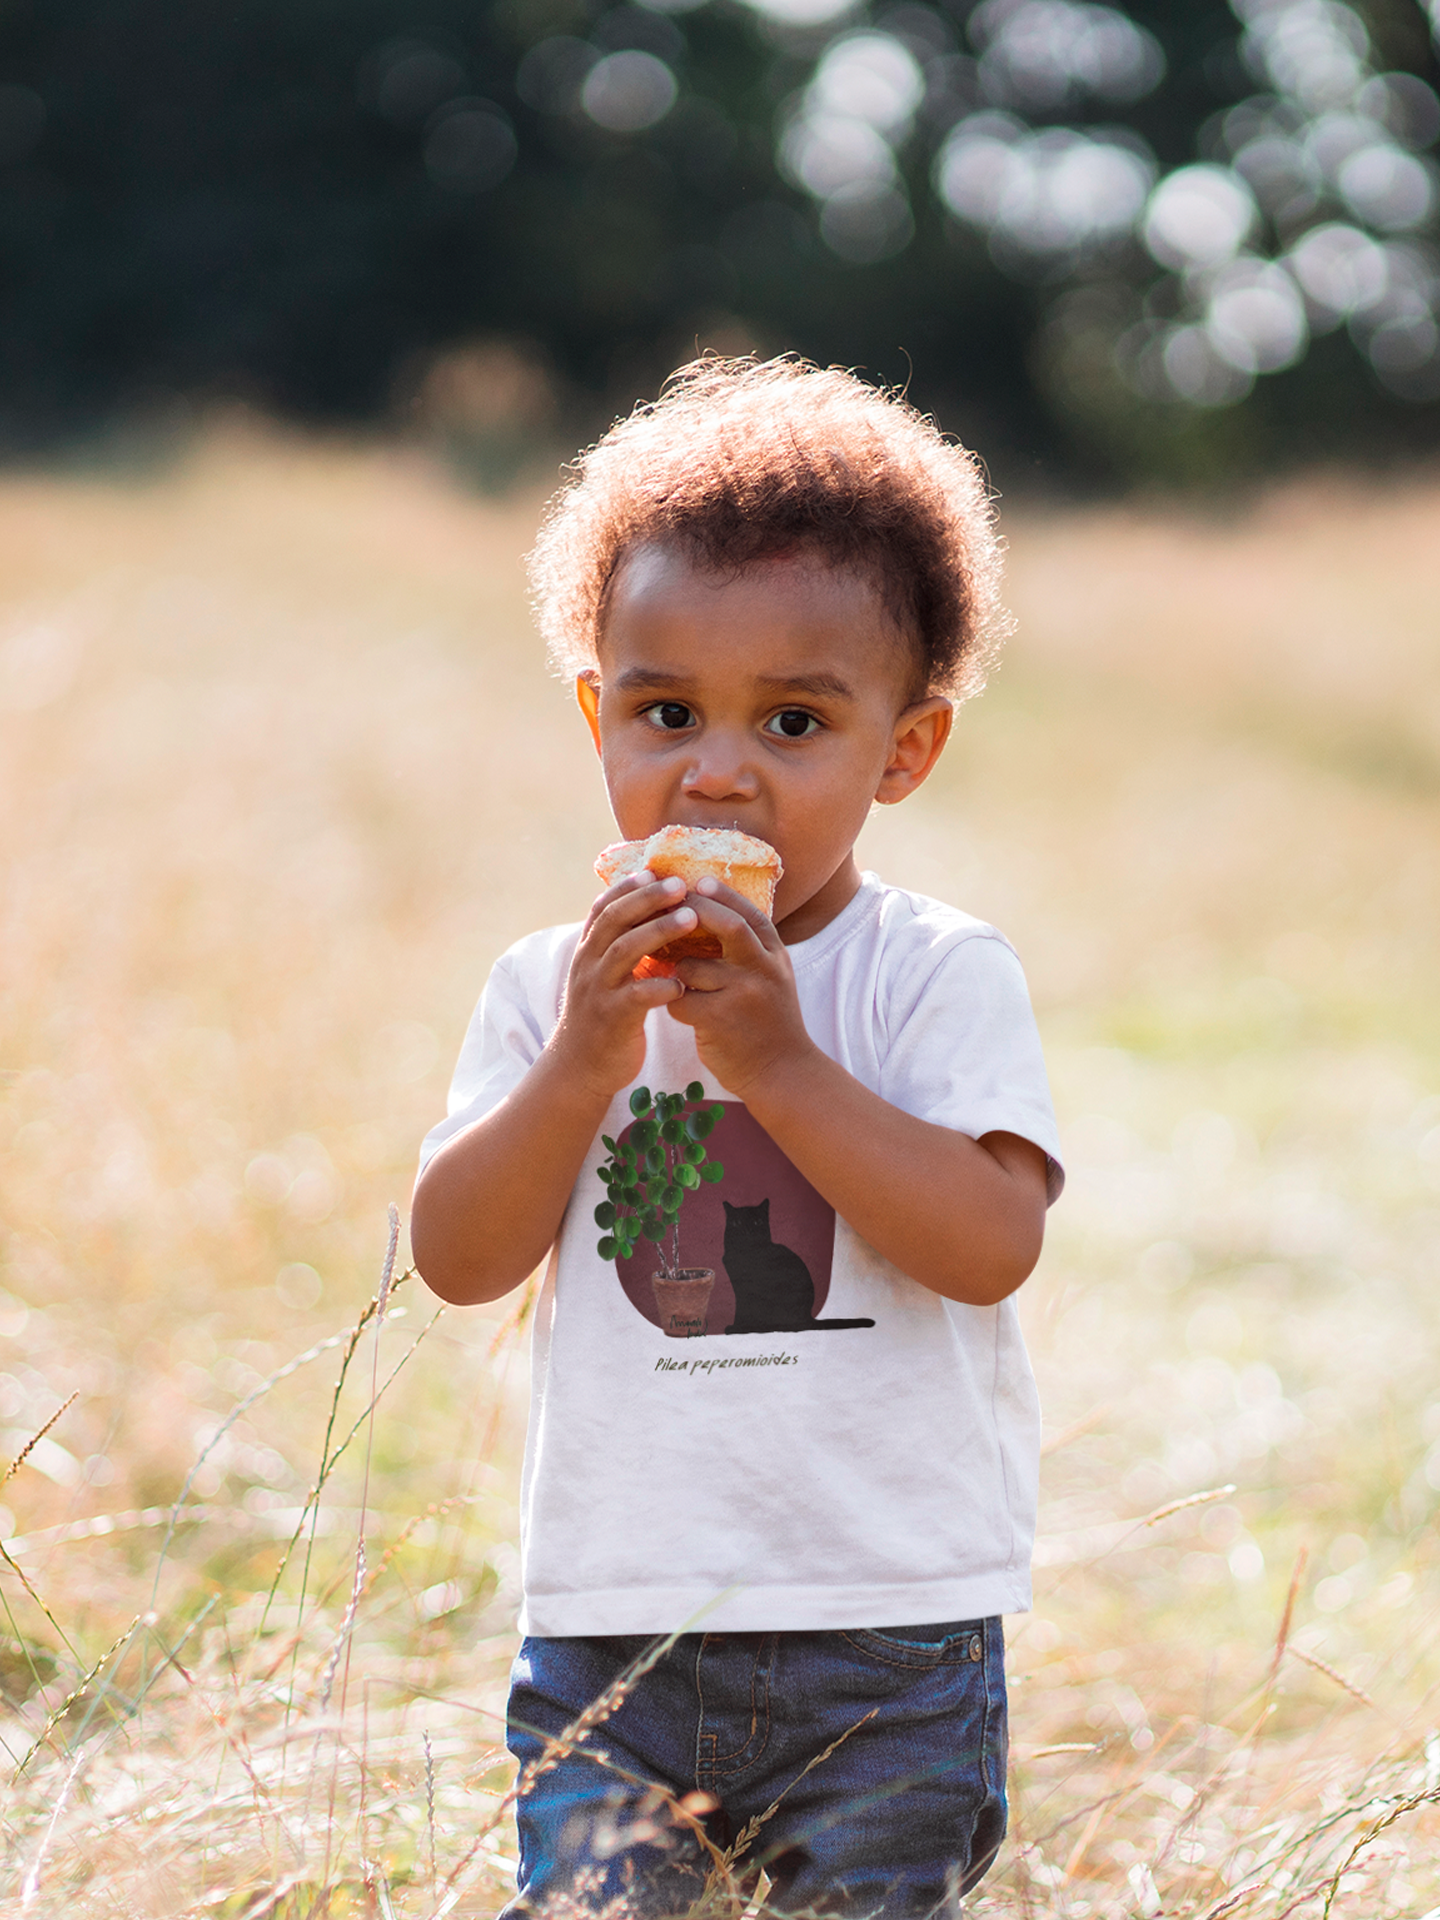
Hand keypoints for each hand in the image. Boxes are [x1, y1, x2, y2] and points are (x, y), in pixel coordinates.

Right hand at [547, 873, 696, 1099]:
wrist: (579, 1068)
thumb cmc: (603, 1017)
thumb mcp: (604, 976)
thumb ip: (618, 947)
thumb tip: (646, 913)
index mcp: (588, 952)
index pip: (603, 909)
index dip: (626, 888)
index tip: (654, 870)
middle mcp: (588, 965)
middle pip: (614, 921)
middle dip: (647, 899)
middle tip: (679, 885)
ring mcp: (597, 991)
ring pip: (624, 951)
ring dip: (658, 932)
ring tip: (690, 918)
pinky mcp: (611, 1019)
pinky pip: (635, 998)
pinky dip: (659, 987)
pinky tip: (682, 983)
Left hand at [665, 878, 815, 1096]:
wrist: (782, 1073)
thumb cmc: (767, 1021)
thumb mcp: (771, 977)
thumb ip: (750, 948)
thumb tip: (710, 911)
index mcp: (775, 955)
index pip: (749, 913)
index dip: (722, 894)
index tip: (697, 881)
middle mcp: (764, 970)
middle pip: (728, 926)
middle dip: (694, 912)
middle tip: (668, 908)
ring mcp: (743, 994)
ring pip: (690, 966)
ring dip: (675, 972)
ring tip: (677, 982)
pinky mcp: (720, 1020)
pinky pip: (680, 998)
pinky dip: (673, 1002)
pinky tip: (680, 1010)